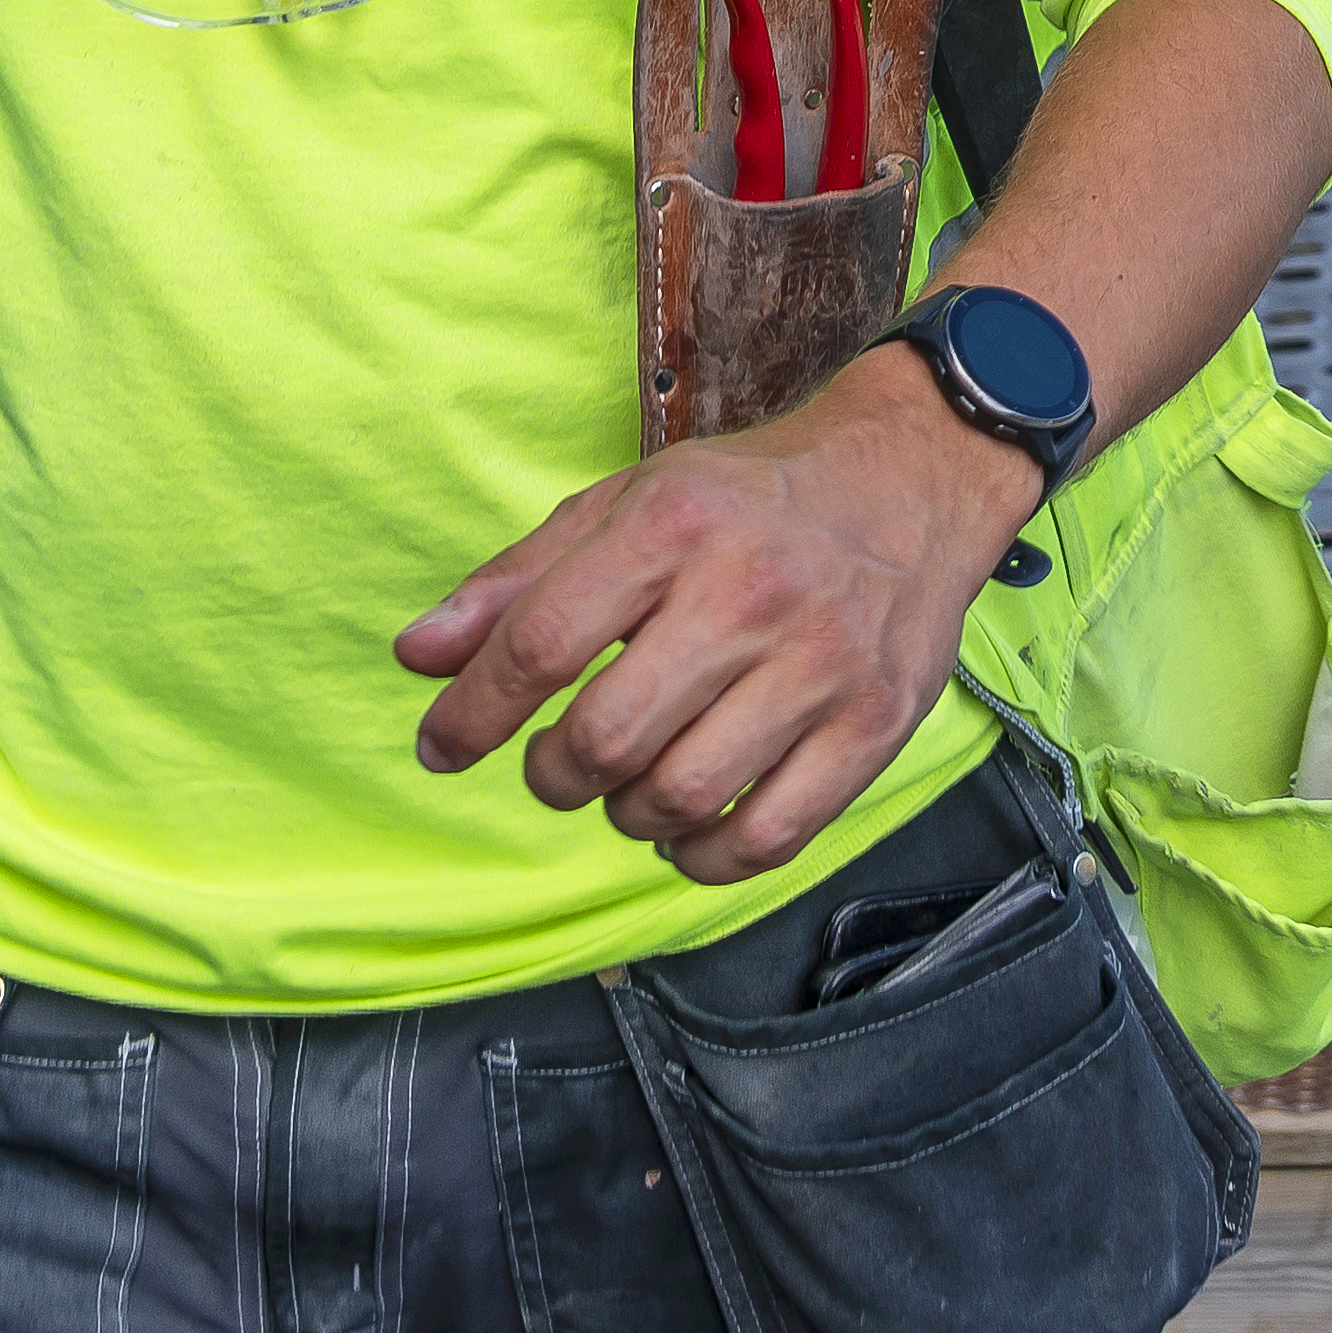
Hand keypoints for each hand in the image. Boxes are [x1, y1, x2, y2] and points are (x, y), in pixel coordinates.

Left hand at [398, 360, 1038, 880]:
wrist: (913, 477)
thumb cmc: (748, 500)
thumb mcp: (626, 503)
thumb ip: (516, 582)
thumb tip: (418, 659)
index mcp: (672, 525)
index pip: (541, 643)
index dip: (472, 713)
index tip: (441, 747)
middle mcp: (749, 592)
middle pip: (605, 737)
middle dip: (553, 773)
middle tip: (558, 763)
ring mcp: (820, 664)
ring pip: (679, 797)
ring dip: (626, 813)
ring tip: (629, 783)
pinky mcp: (875, 725)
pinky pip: (767, 837)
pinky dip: (705, 855)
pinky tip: (690, 825)